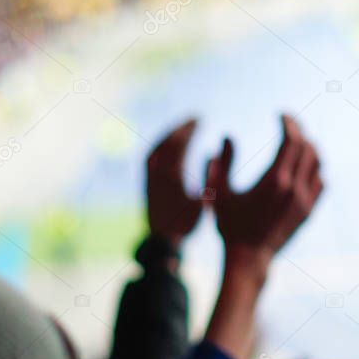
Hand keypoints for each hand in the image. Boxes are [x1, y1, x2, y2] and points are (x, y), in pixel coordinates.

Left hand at [146, 118, 202, 245]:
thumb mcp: (202, 201)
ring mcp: (149, 176)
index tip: (201, 119)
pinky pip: (152, 155)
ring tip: (183, 127)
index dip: (190, 130)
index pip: (179, 143)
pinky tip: (170, 143)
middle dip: (181, 127)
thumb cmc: (186, 223)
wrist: (162, 240)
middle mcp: (156, 172)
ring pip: (157, 147)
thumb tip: (212, 153)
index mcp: (171, 175)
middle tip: (194, 118)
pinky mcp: (146, 181)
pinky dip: (161, 145)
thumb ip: (207, 176)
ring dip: (170, 134)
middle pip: (168, 141)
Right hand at [206, 114, 323, 264]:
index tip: (281, 115)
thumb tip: (226, 137)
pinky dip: (315, 168)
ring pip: (318, 163)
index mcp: (274, 180)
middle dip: (299, 130)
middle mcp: (294, 188)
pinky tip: (303, 165)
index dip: (289, 122)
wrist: (248, 258)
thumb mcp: (217, 193)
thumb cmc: (229, 225)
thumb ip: (221, 163)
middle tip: (288, 123)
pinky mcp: (308, 211)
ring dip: (309, 147)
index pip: (291, 139)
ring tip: (296, 141)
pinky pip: (321, 182)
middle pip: (307, 147)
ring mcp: (304, 201)